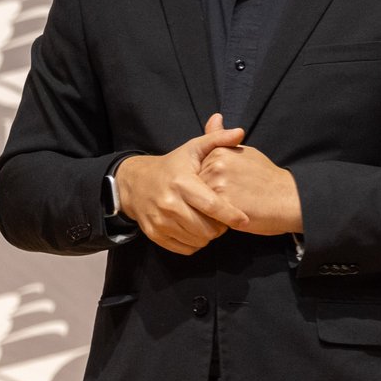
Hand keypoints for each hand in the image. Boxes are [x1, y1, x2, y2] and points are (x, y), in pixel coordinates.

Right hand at [114, 116, 249, 254]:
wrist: (135, 183)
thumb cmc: (172, 166)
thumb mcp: (192, 149)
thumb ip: (217, 140)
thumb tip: (240, 132)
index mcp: (181, 182)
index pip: (212, 205)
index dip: (231, 215)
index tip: (245, 220)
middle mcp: (169, 203)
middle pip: (206, 228)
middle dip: (220, 227)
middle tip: (223, 219)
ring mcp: (160, 221)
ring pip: (197, 240)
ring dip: (208, 235)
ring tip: (210, 224)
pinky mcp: (154, 234)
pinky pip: (185, 248)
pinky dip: (195, 243)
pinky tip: (196, 231)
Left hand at [199, 140, 303, 235]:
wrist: (288, 199)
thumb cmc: (266, 177)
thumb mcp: (245, 151)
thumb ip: (223, 139)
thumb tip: (214, 117)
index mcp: (219, 150)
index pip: (199, 170)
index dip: (213, 181)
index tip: (232, 182)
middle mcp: (216, 164)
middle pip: (197, 185)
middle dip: (210, 193)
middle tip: (235, 193)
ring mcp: (219, 184)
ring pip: (201, 201)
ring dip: (212, 206)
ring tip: (236, 202)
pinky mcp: (223, 204)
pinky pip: (209, 214)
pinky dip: (219, 218)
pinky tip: (236, 211)